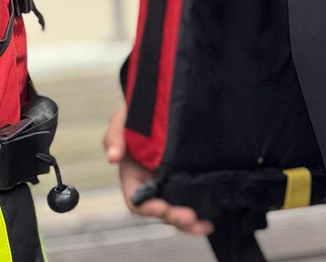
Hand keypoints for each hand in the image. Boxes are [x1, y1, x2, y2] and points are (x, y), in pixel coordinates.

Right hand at [103, 104, 214, 235]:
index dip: (148, 207)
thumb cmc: (136, 113)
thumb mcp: (122, 120)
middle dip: (174, 218)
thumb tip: (113, 157)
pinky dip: (201, 208)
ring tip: (204, 225)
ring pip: (177, 208)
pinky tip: (212, 215)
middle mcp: (151, 183)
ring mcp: (170, 181)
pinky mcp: (187, 175)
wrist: (161, 101)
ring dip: (189, 222)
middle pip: (160, 210)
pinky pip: (191, 197)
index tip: (162, 207)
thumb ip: (115, 136)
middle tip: (190, 218)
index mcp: (133, 175)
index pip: (136, 200)